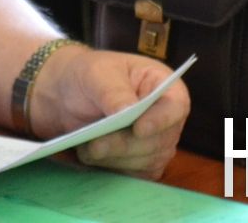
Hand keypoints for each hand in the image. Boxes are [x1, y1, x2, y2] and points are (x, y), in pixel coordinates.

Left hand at [28, 47, 188, 179]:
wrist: (72, 96)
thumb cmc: (90, 77)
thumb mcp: (96, 73)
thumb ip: (113, 91)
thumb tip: (128, 111)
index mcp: (164, 85)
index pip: (175, 105)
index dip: (160, 119)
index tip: (138, 129)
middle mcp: (168, 118)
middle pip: (159, 140)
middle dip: (124, 144)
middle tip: (95, 145)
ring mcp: (159, 143)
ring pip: (146, 161)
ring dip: (114, 156)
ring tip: (86, 148)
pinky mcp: (145, 164)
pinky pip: (135, 174)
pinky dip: (111, 167)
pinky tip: (90, 155)